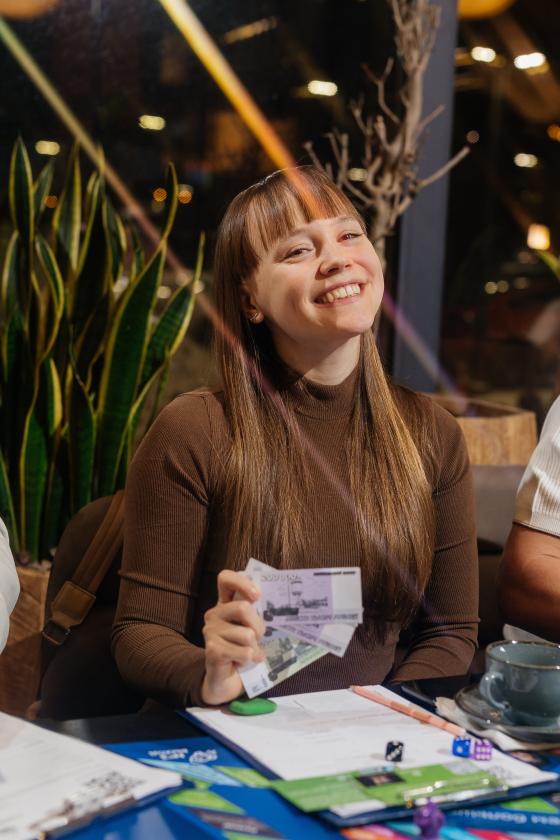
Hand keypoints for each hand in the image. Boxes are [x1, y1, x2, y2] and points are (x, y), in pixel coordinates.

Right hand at [201, 569, 265, 704]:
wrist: (226, 681)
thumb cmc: (242, 649)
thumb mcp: (251, 628)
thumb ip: (257, 613)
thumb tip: (279, 606)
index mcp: (224, 604)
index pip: (225, 578)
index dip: (241, 582)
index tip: (257, 596)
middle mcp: (214, 614)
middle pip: (243, 608)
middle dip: (258, 626)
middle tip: (258, 638)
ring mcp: (210, 632)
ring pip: (246, 634)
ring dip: (254, 647)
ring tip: (248, 653)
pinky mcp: (212, 650)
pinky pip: (243, 652)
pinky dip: (249, 659)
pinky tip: (243, 662)